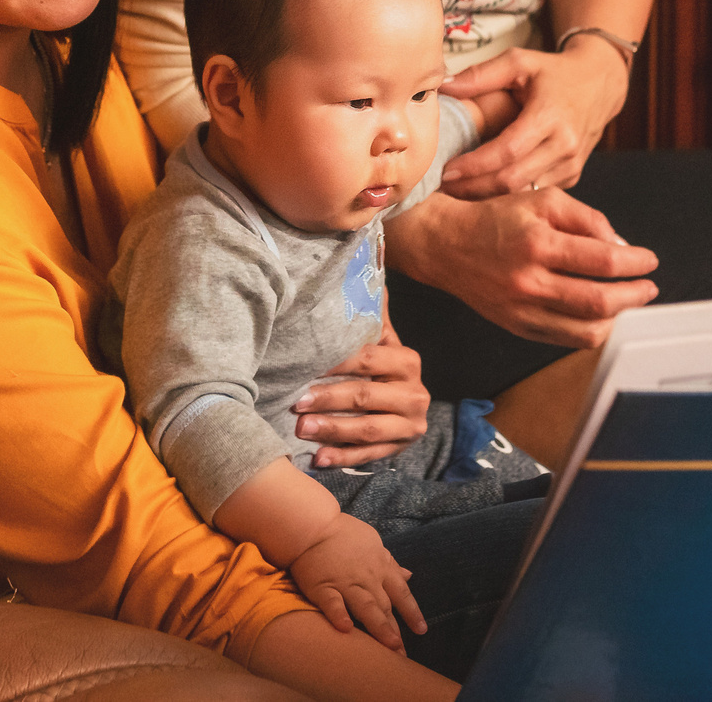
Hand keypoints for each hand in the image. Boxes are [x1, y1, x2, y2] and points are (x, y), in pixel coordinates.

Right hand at [289, 513, 425, 652]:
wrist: (313, 524)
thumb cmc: (344, 534)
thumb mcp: (374, 543)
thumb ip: (391, 563)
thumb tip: (409, 575)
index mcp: (380, 567)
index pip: (401, 593)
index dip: (412, 612)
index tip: (422, 630)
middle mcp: (367, 577)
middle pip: (385, 607)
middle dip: (396, 631)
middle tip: (403, 655)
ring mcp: (345, 582)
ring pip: (366, 607)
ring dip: (379, 627)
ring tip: (390, 647)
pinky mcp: (323, 586)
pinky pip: (332, 602)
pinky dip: (339, 614)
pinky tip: (346, 629)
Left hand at [298, 324, 430, 467]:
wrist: (406, 405)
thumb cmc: (382, 367)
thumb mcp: (382, 340)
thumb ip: (372, 312)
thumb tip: (371, 253)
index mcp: (407, 362)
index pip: (368, 359)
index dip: (336, 362)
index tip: (306, 364)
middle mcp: (414, 394)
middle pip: (366, 396)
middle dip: (328, 399)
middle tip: (296, 403)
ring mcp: (409, 425)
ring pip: (368, 429)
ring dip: (332, 430)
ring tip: (301, 429)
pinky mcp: (399, 449)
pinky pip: (368, 456)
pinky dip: (342, 457)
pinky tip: (318, 458)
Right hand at [385, 189, 657, 347]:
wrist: (445, 243)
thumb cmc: (495, 217)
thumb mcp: (542, 199)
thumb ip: (586, 219)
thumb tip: (621, 248)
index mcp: (538, 244)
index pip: (603, 261)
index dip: (636, 264)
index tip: (649, 261)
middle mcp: (529, 281)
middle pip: (599, 301)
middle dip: (634, 296)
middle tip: (648, 288)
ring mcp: (522, 310)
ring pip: (586, 330)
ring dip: (617, 318)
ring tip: (626, 302)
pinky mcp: (517, 327)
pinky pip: (565, 340)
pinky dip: (590, 331)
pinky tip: (599, 316)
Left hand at [438, 40, 628, 196]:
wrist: (600, 84)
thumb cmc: (554, 72)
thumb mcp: (520, 62)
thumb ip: (482, 74)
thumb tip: (444, 87)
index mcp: (550, 115)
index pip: (508, 150)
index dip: (475, 165)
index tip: (447, 170)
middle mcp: (564, 145)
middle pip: (513, 178)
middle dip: (474, 188)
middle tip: (442, 187)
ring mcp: (571, 164)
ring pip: (523, 192)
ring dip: (488, 196)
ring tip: (456, 192)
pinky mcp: (572, 176)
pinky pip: (536, 192)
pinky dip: (509, 195)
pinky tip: (483, 190)